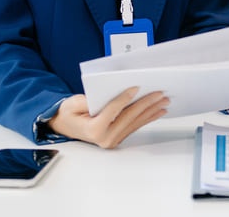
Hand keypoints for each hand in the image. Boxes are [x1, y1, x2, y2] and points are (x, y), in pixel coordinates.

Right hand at [47, 88, 168, 148]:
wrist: (64, 126)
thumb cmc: (68, 114)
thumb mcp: (72, 104)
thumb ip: (87, 100)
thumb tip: (109, 94)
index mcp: (93, 130)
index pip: (113, 111)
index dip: (124, 98)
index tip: (136, 87)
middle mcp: (105, 138)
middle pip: (129, 117)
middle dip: (146, 103)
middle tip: (159, 93)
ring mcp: (113, 140)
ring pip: (135, 122)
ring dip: (151, 110)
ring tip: (163, 101)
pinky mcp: (118, 138)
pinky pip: (135, 126)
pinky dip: (147, 117)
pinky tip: (157, 111)